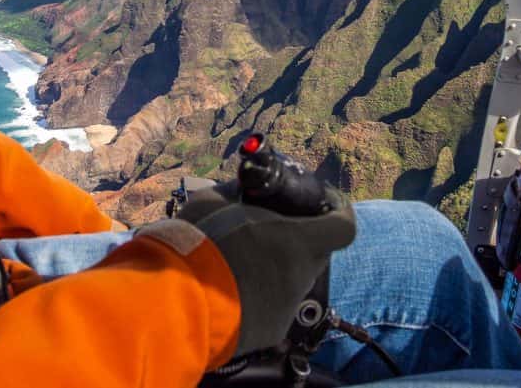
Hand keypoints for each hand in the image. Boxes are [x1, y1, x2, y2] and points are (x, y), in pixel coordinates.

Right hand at [142, 180, 354, 358]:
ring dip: (275, 268)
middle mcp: (300, 275)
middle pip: (315, 254)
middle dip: (299, 241)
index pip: (343, 227)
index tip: (328, 204)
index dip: (339, 212)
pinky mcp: (270, 331)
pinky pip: (272, 307)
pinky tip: (232, 288)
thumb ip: (240, 193)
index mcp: (298, 241)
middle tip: (269, 231)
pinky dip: (259, 295)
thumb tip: (243, 189)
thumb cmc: (199, 241)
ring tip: (240, 260)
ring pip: (292, 281)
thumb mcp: (217, 200)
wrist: (176, 297)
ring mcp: (286, 307)